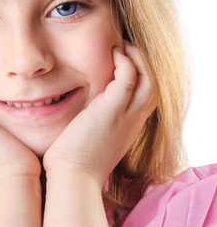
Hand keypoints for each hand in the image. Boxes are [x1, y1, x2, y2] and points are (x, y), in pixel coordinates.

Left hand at [42, 42, 156, 188]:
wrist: (71, 179)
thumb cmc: (73, 164)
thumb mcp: (90, 141)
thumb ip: (92, 125)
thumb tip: (77, 115)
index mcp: (128, 129)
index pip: (145, 98)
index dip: (140, 78)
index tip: (124, 63)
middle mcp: (132, 122)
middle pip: (155, 87)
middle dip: (144, 64)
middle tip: (127, 50)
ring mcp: (125, 117)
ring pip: (150, 81)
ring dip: (139, 60)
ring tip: (122, 47)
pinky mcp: (112, 111)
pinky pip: (129, 79)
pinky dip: (125, 63)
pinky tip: (113, 54)